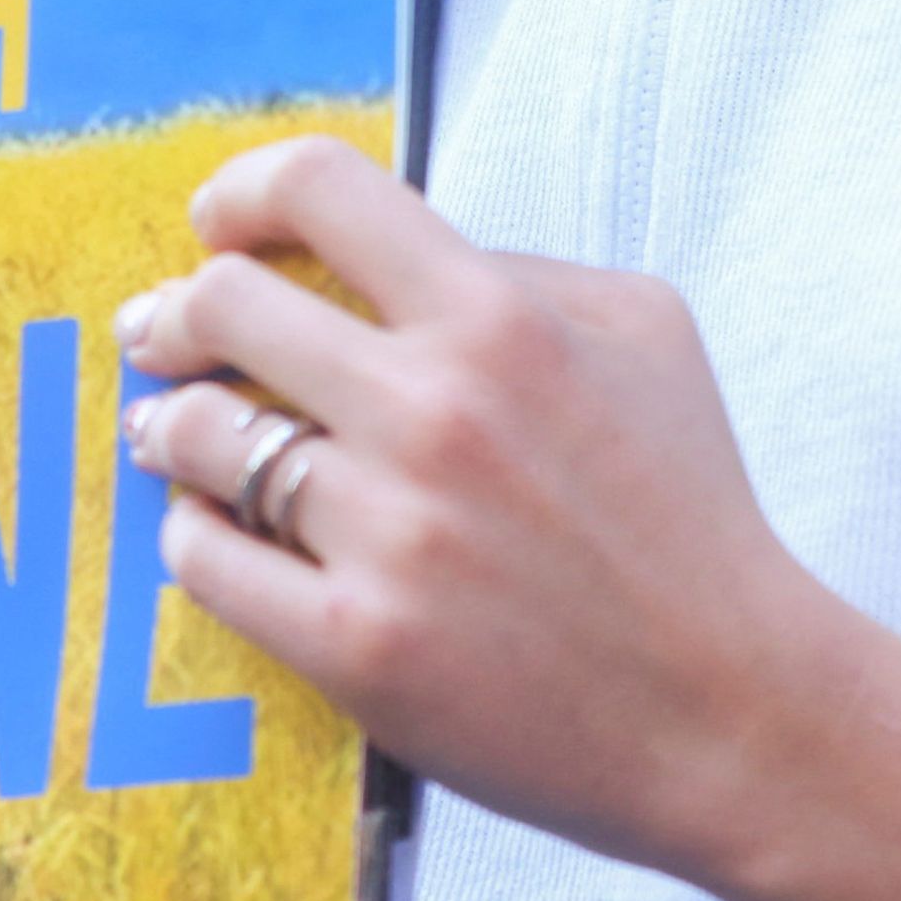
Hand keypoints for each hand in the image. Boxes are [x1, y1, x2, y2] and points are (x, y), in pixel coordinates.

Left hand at [114, 136, 823, 880]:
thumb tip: (383, 252)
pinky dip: (193, 535)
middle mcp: (432, 412)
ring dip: (171, 425)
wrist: (738, 713)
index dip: (243, 191)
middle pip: (224, 305)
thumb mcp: (643, 334)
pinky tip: (209, 528)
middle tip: (162, 334)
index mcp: (498, 319)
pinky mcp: (358, 645)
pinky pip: (207, 560)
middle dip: (176, 314)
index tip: (219, 226)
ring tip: (171, 432)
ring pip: (200, 434)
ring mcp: (389, 532)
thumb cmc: (691, 516)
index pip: (319, 187)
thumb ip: (514, 269)